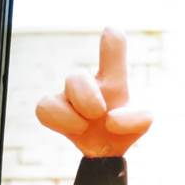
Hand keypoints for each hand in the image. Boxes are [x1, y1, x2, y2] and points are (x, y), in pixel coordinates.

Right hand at [35, 28, 152, 157]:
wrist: (105, 153)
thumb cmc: (121, 129)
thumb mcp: (139, 125)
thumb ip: (137, 120)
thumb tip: (110, 120)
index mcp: (112, 80)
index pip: (112, 54)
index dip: (111, 45)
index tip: (111, 31)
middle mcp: (87, 82)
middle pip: (76, 77)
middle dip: (86, 98)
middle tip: (99, 113)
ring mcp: (67, 94)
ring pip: (61, 92)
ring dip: (77, 113)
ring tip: (87, 126)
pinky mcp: (51, 109)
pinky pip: (44, 108)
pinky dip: (62, 122)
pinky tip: (77, 130)